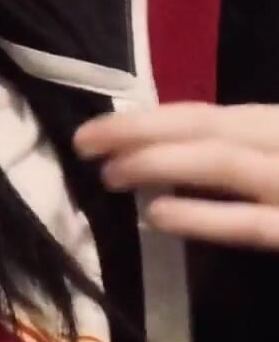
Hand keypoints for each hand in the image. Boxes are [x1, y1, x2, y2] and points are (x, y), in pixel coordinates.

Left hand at [73, 103, 278, 250]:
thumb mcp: (274, 159)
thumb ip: (243, 155)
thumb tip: (167, 162)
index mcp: (278, 127)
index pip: (206, 117)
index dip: (146, 120)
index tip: (94, 129)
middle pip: (207, 127)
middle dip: (139, 131)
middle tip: (82, 143)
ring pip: (223, 163)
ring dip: (159, 163)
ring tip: (110, 175)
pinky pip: (250, 224)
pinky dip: (203, 215)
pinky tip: (158, 215)